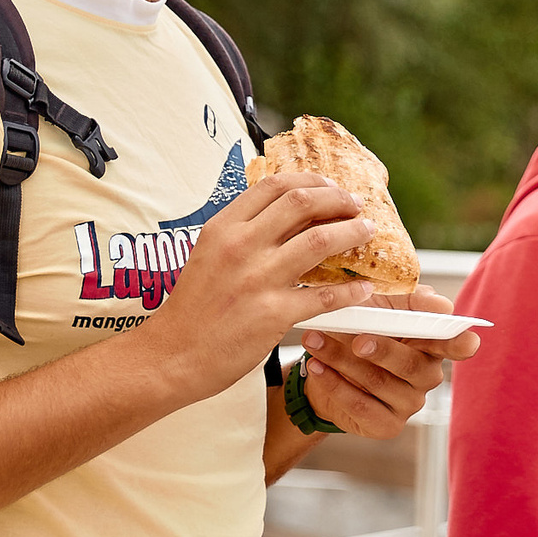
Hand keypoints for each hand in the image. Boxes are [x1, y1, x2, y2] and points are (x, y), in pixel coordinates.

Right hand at [135, 172, 376, 398]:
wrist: (171, 356)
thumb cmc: (191, 309)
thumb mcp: (208, 255)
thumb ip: (242, 233)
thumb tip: (284, 217)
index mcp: (223, 227)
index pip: (274, 186)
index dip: (311, 181)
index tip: (330, 187)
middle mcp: (241, 246)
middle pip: (303, 203)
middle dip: (338, 200)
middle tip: (356, 206)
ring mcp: (258, 279)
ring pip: (320, 241)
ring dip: (352, 233)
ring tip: (366, 233)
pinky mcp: (273, 314)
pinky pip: (324, 296)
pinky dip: (350, 291)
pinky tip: (363, 289)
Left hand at [298, 287, 484, 439]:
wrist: (325, 366)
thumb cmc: (359, 327)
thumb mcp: (381, 304)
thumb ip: (410, 300)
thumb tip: (440, 305)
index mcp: (432, 344)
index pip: (458, 345)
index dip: (462, 344)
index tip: (467, 340)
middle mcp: (427, 376)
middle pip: (412, 364)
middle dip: (382, 349)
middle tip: (356, 339)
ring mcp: (409, 403)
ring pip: (378, 382)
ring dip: (343, 359)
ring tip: (315, 341)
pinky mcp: (386, 425)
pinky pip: (360, 404)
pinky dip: (334, 383)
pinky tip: (317, 366)